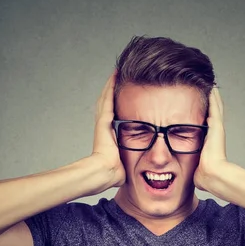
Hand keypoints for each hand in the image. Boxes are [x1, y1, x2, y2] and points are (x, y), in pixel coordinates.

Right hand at [91, 71, 125, 186]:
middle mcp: (103, 127)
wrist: (104, 172)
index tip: (121, 96)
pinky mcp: (104, 121)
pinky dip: (110, 87)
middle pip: (107, 103)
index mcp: (108, 135)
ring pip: (106, 98)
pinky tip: (114, 76)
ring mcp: (102, 123)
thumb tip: (141, 167)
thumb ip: (130, 159)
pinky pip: (108, 100)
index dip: (115, 104)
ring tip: (116, 73)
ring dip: (111, 85)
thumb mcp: (124, 162)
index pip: (111, 115)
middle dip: (111, 90)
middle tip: (116, 77)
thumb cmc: (113, 172)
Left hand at [193, 86, 227, 191]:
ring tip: (212, 85)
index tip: (203, 109)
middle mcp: (215, 134)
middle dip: (211, 103)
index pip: (208, 125)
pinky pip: (215, 108)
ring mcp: (217, 129)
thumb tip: (192, 174)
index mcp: (210, 142)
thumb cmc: (205, 176)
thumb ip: (196, 167)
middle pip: (214, 114)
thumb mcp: (198, 168)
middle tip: (211, 90)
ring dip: (213, 97)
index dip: (207, 116)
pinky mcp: (216, 127)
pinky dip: (214, 98)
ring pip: (216, 108)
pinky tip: (212, 88)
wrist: (212, 176)